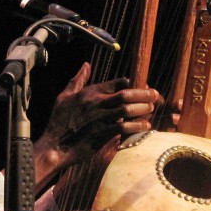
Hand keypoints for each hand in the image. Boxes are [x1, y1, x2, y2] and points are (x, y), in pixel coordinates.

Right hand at [32, 62, 159, 188]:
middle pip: (126, 94)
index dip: (131, 84)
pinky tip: (145, 126)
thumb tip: (86, 65)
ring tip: (150, 109)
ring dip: (142, 108)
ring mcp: (100, 118)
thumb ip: (77, 80)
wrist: (55, 146)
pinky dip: (137, 126)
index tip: (139, 88)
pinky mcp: (102, 134)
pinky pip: (124, 127)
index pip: (117, 83)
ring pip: (127, 109)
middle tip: (155, 95)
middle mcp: (96, 103)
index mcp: (89, 92)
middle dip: (144, 94)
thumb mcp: (64, 96)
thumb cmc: (58, 122)